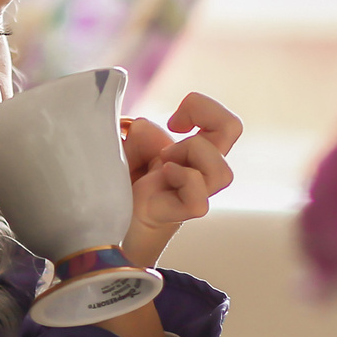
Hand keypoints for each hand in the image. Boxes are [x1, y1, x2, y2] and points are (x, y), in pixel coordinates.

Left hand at [119, 92, 240, 269]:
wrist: (105, 228)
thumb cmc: (117, 185)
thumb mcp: (124, 150)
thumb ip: (140, 137)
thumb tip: (157, 129)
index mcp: (192, 153)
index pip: (224, 123)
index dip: (203, 108)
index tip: (175, 121)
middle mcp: (198, 170)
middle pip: (232, 130)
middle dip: (202, 116)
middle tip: (171, 134)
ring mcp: (192, 194)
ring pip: (222, 172)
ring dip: (191, 155)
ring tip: (164, 164)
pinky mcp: (178, 215)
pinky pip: (198, 203)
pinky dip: (181, 182)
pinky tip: (159, 182)